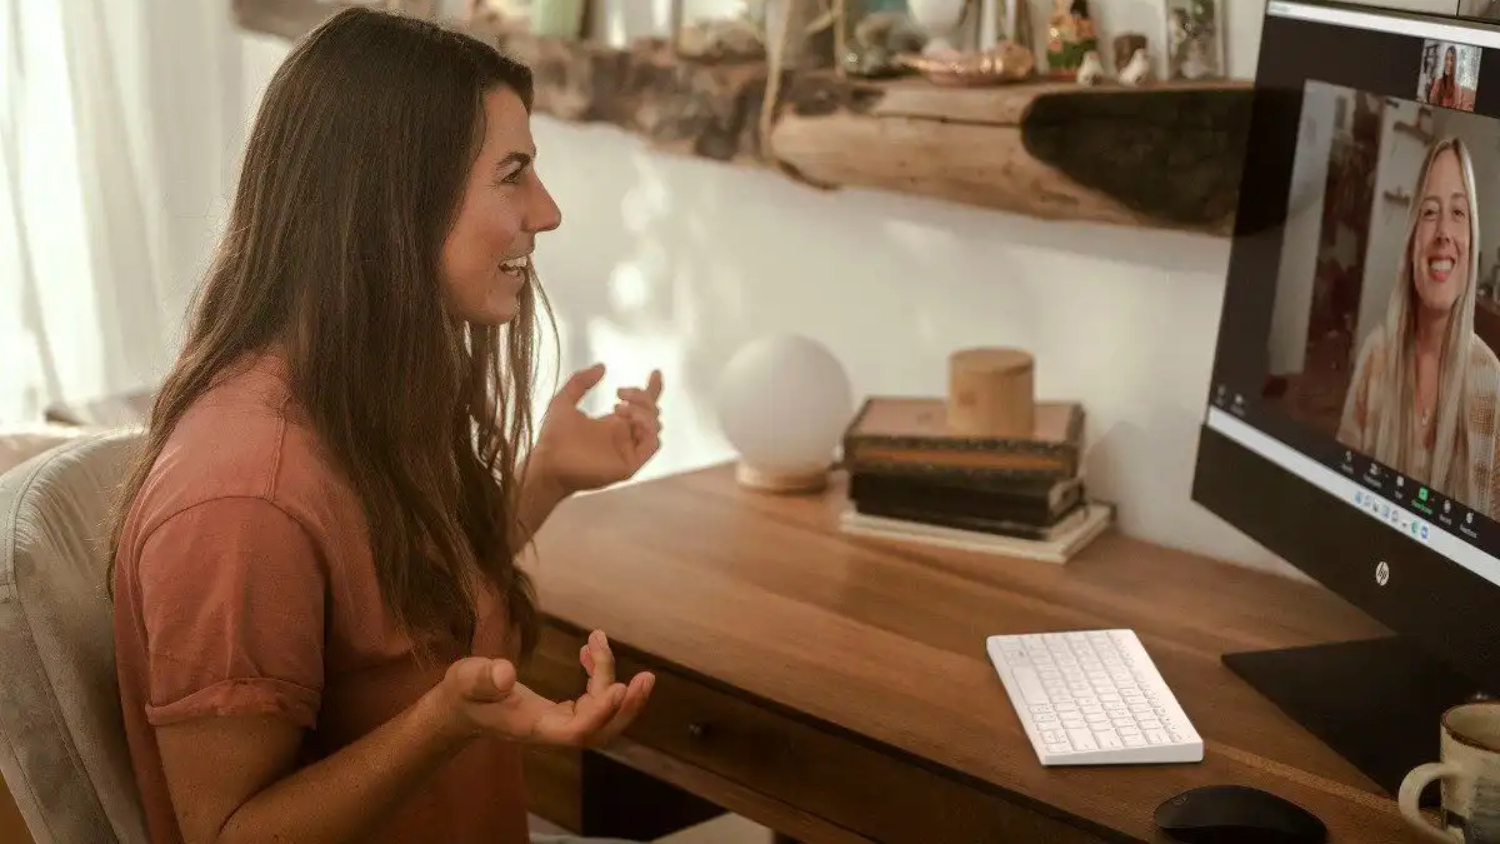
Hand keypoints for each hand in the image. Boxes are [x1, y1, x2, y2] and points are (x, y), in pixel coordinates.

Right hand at [437, 631, 653, 746]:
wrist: (459, 711)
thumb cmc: (462, 695)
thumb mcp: (464, 681)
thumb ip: (482, 678)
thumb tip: (505, 673)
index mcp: (534, 727)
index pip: (578, 731)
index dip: (601, 713)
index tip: (618, 686)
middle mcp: (553, 730)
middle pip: (602, 731)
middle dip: (627, 708)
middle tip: (646, 677)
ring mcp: (559, 724)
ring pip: (601, 714)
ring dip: (613, 682)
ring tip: (599, 640)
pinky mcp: (561, 714)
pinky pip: (592, 702)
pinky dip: (598, 676)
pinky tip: (588, 651)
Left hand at [531, 364, 662, 495]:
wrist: (547, 463)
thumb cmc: (552, 438)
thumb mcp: (564, 401)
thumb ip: (580, 382)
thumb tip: (601, 366)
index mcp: (612, 425)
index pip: (641, 406)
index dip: (652, 389)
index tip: (655, 373)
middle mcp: (624, 437)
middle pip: (651, 413)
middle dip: (642, 396)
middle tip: (619, 393)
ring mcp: (628, 451)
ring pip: (655, 427)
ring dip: (644, 411)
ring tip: (620, 407)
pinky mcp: (630, 464)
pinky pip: (652, 444)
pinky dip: (647, 426)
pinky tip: (628, 418)